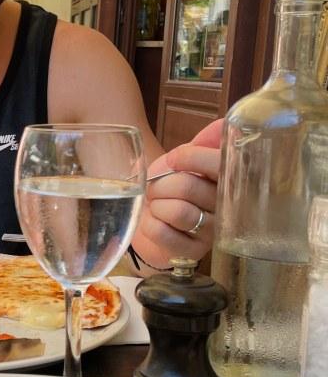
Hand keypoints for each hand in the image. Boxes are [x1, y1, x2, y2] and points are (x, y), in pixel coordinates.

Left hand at [132, 119, 222, 268]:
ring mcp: (211, 232)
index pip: (218, 163)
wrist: (151, 220)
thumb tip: (224, 124)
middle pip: (189, 187)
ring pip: (179, 212)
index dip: (189, 157)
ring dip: (157, 204)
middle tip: (156, 188)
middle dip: (161, 184)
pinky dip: (150, 225)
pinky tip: (155, 223)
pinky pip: (164, 233)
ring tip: (156, 205)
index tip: (173, 160)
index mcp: (227, 181)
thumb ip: (202, 144)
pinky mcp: (191, 252)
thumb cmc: (169, 188)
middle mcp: (225, 207)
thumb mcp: (183, 162)